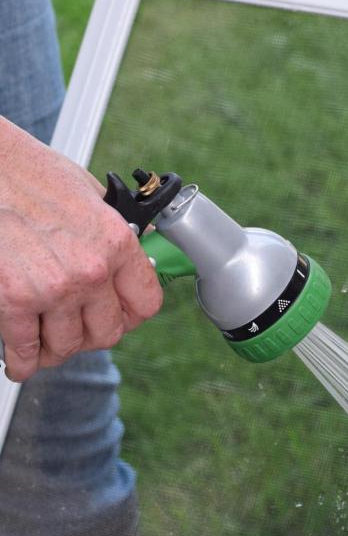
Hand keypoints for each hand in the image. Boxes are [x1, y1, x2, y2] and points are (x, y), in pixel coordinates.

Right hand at [0, 117, 161, 381]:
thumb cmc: (30, 174)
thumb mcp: (91, 194)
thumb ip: (115, 229)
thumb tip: (137, 247)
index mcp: (116, 244)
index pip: (146, 303)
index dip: (132, 315)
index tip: (121, 316)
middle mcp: (91, 271)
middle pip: (108, 332)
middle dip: (93, 335)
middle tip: (79, 330)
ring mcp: (53, 289)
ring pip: (68, 346)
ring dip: (57, 349)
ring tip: (49, 343)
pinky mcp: (13, 301)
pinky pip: (25, 349)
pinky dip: (22, 361)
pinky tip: (21, 360)